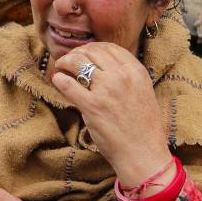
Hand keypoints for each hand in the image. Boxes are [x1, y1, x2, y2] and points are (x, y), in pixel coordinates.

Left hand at [51, 43, 172, 189]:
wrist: (143, 153)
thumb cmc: (143, 126)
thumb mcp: (143, 91)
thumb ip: (127, 76)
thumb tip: (104, 66)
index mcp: (136, 71)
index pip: (109, 48)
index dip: (93, 48)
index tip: (84, 53)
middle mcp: (121, 76)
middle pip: (92, 52)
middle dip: (77, 53)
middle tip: (69, 60)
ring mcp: (106, 90)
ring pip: (78, 63)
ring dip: (65, 62)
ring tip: (61, 67)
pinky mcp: (92, 106)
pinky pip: (68, 85)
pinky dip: (60, 79)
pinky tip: (58, 80)